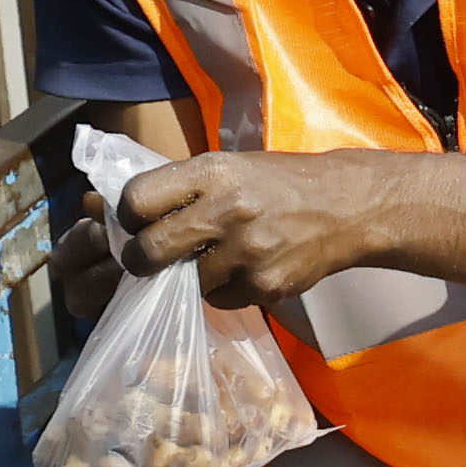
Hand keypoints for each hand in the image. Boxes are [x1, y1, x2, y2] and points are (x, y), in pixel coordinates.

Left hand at [116, 149, 390, 305]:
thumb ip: (183, 188)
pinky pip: (220, 300)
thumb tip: (118, 213)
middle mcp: (228, 209)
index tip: (136, 223)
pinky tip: (246, 270)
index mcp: (213, 172)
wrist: (347, 207)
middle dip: (141, 260)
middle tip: (148, 259)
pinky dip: (225, 290)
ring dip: (192, 276)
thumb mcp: (230, 167)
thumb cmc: (279, 184)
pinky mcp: (266, 285)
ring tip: (218, 258)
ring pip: (187, 281)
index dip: (128, 216)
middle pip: (151, 250)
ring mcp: (249, 251)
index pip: (138, 199)